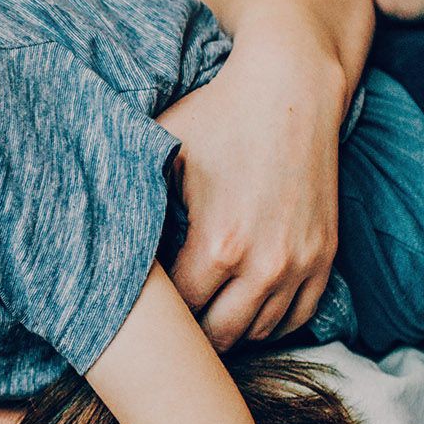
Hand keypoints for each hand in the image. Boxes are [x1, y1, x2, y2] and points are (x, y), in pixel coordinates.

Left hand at [157, 50, 342, 349]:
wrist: (292, 87)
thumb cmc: (217, 115)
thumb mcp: (159, 153)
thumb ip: (133, 202)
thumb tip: (97, 241)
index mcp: (219, 245)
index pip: (180, 313)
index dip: (159, 312)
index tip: (143, 302)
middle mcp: (266, 264)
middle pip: (219, 336)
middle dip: (190, 333)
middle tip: (168, 319)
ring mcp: (301, 263)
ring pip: (260, 332)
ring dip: (230, 329)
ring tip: (202, 315)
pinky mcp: (326, 255)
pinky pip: (299, 316)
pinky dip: (271, 320)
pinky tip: (243, 307)